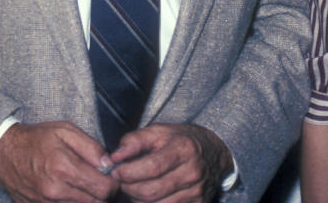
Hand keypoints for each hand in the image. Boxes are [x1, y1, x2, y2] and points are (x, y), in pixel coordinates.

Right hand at [0, 121, 117, 202]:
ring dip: (88, 199)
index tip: (111, 177)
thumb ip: (91, 147)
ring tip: (84, 185)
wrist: (4, 153)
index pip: (103, 189)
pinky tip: (71, 191)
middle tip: (99, 181)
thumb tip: (108, 164)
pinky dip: (73, 202)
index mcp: (64, 167)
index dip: (113, 184)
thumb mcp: (65, 130)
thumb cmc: (36, 139)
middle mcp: (55, 190)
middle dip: (102, 194)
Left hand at [109, 123, 232, 202]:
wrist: (213, 154)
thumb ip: (135, 141)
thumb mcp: (159, 131)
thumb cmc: (181, 140)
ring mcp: (196, 192)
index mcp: (184, 149)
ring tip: (133, 188)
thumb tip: (114, 157)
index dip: (129, 172)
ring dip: (137, 200)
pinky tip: (146, 196)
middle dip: (129, 188)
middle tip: (121, 181)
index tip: (116, 171)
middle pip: (151, 191)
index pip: (152, 167)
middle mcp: (193, 173)